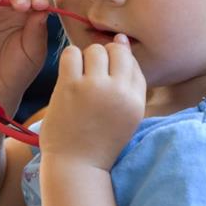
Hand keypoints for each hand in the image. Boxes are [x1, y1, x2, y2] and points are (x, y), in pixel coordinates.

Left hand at [39, 35, 145, 169]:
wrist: (76, 165)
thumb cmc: (100, 140)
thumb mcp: (126, 115)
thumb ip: (128, 82)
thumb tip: (121, 40)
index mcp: (136, 101)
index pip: (133, 64)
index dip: (119, 65)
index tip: (106, 77)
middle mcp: (119, 92)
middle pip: (116, 52)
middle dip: (104, 58)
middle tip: (92, 76)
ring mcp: (94, 88)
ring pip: (94, 50)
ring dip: (86, 58)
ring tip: (80, 76)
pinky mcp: (70, 87)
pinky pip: (71, 53)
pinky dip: (69, 59)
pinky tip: (68, 75)